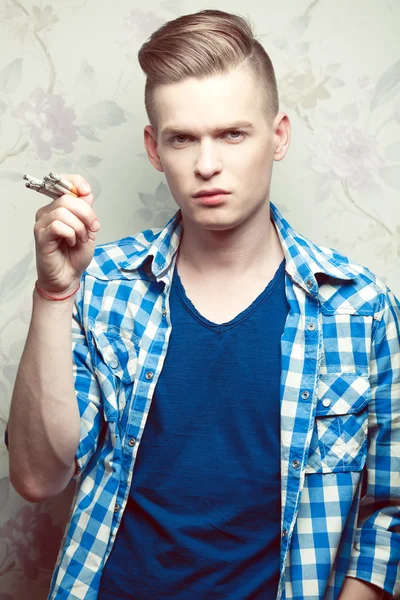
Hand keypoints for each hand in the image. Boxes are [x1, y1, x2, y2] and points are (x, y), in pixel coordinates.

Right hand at [34, 174, 99, 296]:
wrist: (68, 277)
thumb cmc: (74, 256)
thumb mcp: (88, 230)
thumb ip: (87, 212)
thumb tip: (87, 194)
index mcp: (59, 208)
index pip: (63, 183)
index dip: (77, 182)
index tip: (87, 192)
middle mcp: (48, 212)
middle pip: (68, 199)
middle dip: (87, 214)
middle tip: (92, 229)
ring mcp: (43, 224)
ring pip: (63, 212)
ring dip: (79, 227)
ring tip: (81, 239)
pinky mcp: (41, 236)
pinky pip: (58, 226)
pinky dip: (71, 234)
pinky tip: (71, 242)